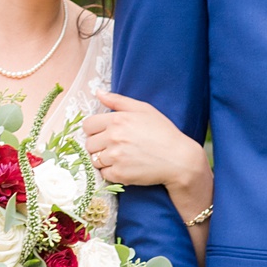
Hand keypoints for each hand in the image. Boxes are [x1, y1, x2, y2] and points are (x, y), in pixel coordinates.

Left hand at [84, 91, 206, 199]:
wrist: (179, 159)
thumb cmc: (163, 132)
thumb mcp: (143, 109)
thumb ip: (118, 100)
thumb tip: (98, 92)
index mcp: (117, 119)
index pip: (87, 125)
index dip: (94, 130)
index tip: (104, 134)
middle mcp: (114, 137)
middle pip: (89, 144)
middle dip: (98, 145)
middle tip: (114, 147)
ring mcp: (116, 157)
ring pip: (94, 160)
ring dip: (104, 160)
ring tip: (120, 157)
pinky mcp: (120, 174)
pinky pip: (104, 174)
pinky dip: (111, 172)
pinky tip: (125, 167)